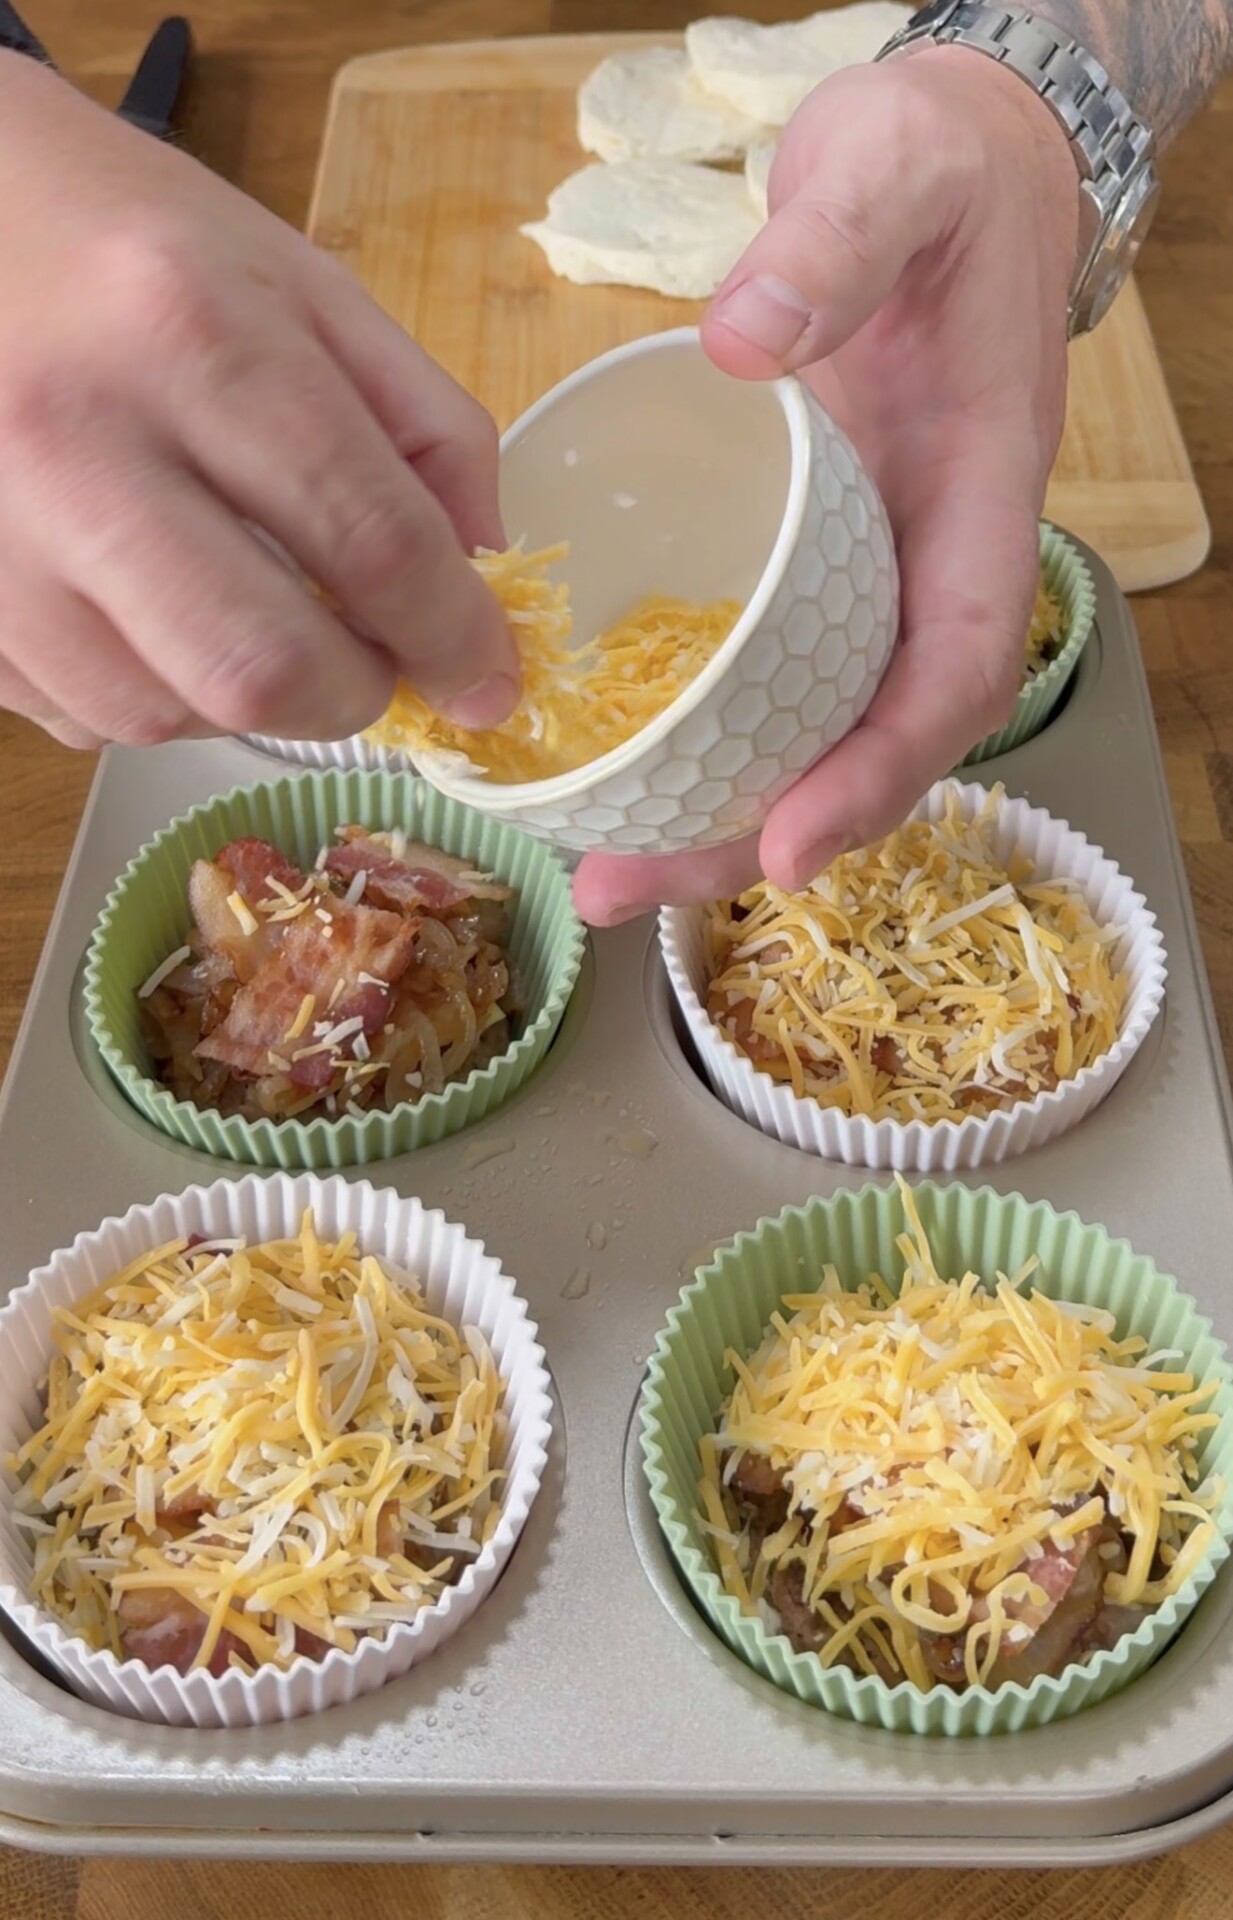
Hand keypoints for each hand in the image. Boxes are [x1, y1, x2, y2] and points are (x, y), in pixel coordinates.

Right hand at [0, 53, 516, 749]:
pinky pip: (91, 715)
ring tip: (249, 610)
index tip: (485, 680)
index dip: (454, 637)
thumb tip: (482, 578)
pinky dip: (160, 691)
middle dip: (353, 695)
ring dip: (249, 698)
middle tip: (371, 663)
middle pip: (261, 670)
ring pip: (171, 713)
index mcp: (191, 334)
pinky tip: (158, 610)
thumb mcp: (308, 289)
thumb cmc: (135, 253)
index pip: (370, 541)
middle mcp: (76, 444)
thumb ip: (426, 429)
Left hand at [574, 47, 1078, 924]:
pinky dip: (697, 738)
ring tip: (599, 878)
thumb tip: (745, 348)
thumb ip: (834, 247)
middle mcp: (920, 561)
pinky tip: (613, 777)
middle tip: (626, 891)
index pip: (951, 672)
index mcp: (972, 499)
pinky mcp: (801, 556)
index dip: (881, 775)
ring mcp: (860, 567)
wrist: (949, 164)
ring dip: (712, 817)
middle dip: (758, 838)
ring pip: (807, 728)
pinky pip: (761, 671)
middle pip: (865, 744)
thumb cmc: (933, 172)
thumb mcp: (893, 173)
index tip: (792, 849)